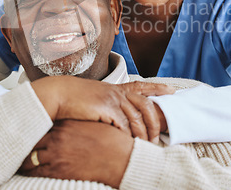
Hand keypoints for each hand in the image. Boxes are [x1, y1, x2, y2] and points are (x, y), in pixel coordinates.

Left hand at [19, 120, 133, 188]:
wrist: (120, 157)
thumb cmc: (109, 140)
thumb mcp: (92, 123)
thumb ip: (77, 122)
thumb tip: (69, 121)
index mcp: (65, 123)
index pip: (41, 123)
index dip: (32, 127)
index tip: (26, 128)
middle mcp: (57, 137)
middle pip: (32, 139)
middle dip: (24, 142)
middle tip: (14, 144)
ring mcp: (56, 154)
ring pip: (30, 156)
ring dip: (23, 159)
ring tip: (16, 160)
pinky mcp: (58, 169)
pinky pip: (36, 171)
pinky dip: (28, 171)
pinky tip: (25, 171)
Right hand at [31, 76, 173, 140]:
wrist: (58, 94)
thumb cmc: (73, 98)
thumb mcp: (94, 96)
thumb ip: (108, 102)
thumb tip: (117, 116)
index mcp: (115, 88)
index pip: (142, 85)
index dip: (158, 88)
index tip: (172, 90)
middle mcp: (117, 92)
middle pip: (146, 105)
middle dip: (155, 122)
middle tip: (158, 137)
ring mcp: (112, 99)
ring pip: (137, 118)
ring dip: (143, 134)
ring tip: (146, 146)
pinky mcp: (106, 109)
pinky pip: (124, 125)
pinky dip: (129, 136)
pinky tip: (129, 143)